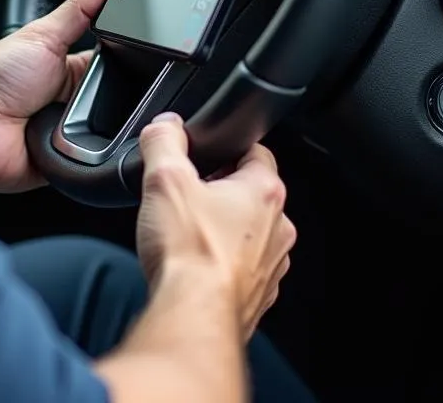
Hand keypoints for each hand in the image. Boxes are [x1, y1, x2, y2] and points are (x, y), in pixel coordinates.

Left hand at [0, 0, 114, 192]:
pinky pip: (97, 161)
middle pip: (119, 99)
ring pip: (113, 131)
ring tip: (73, 117)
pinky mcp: (70, 161)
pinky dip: (92, 153)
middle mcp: (75, 100)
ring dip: (101, 125)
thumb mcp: (41, 35)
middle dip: (114, 96)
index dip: (127, 59)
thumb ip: (78, 10)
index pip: (115, 62)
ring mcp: (73, 132)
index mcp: (71, 68)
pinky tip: (76, 143)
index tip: (132, 54)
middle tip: (87, 91)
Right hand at [135, 114, 296, 340]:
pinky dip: (222, 265)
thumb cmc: (189, 252)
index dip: (226, 148)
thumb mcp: (165, 177)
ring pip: (249, 234)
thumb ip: (164, 141)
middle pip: (251, 194)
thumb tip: (166, 125)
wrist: (193, 317)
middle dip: (221, 191)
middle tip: (188, 194)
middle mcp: (278, 228)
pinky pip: (242, 270)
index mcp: (264, 191)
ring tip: (188, 233)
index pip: (255, 152)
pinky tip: (194, 267)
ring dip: (224, 230)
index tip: (204, 153)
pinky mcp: (258, 297)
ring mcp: (271, 266)